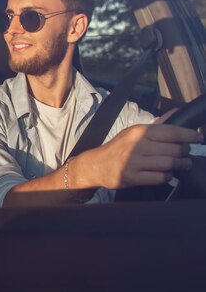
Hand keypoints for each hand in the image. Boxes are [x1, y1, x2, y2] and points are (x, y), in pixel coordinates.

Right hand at [72, 123, 202, 189]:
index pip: (171, 131)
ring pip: (169, 164)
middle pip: (173, 149)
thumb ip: (157, 125)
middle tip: (186, 153)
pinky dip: (167, 176)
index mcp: (139, 132)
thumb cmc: (118, 148)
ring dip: (180, 165)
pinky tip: (166, 173)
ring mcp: (134, 162)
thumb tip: (176, 113)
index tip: (199, 138)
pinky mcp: (132, 177)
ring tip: (182, 164)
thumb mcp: (134, 133)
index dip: (189, 135)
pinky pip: (160, 178)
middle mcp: (137, 146)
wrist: (96, 165)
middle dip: (184, 152)